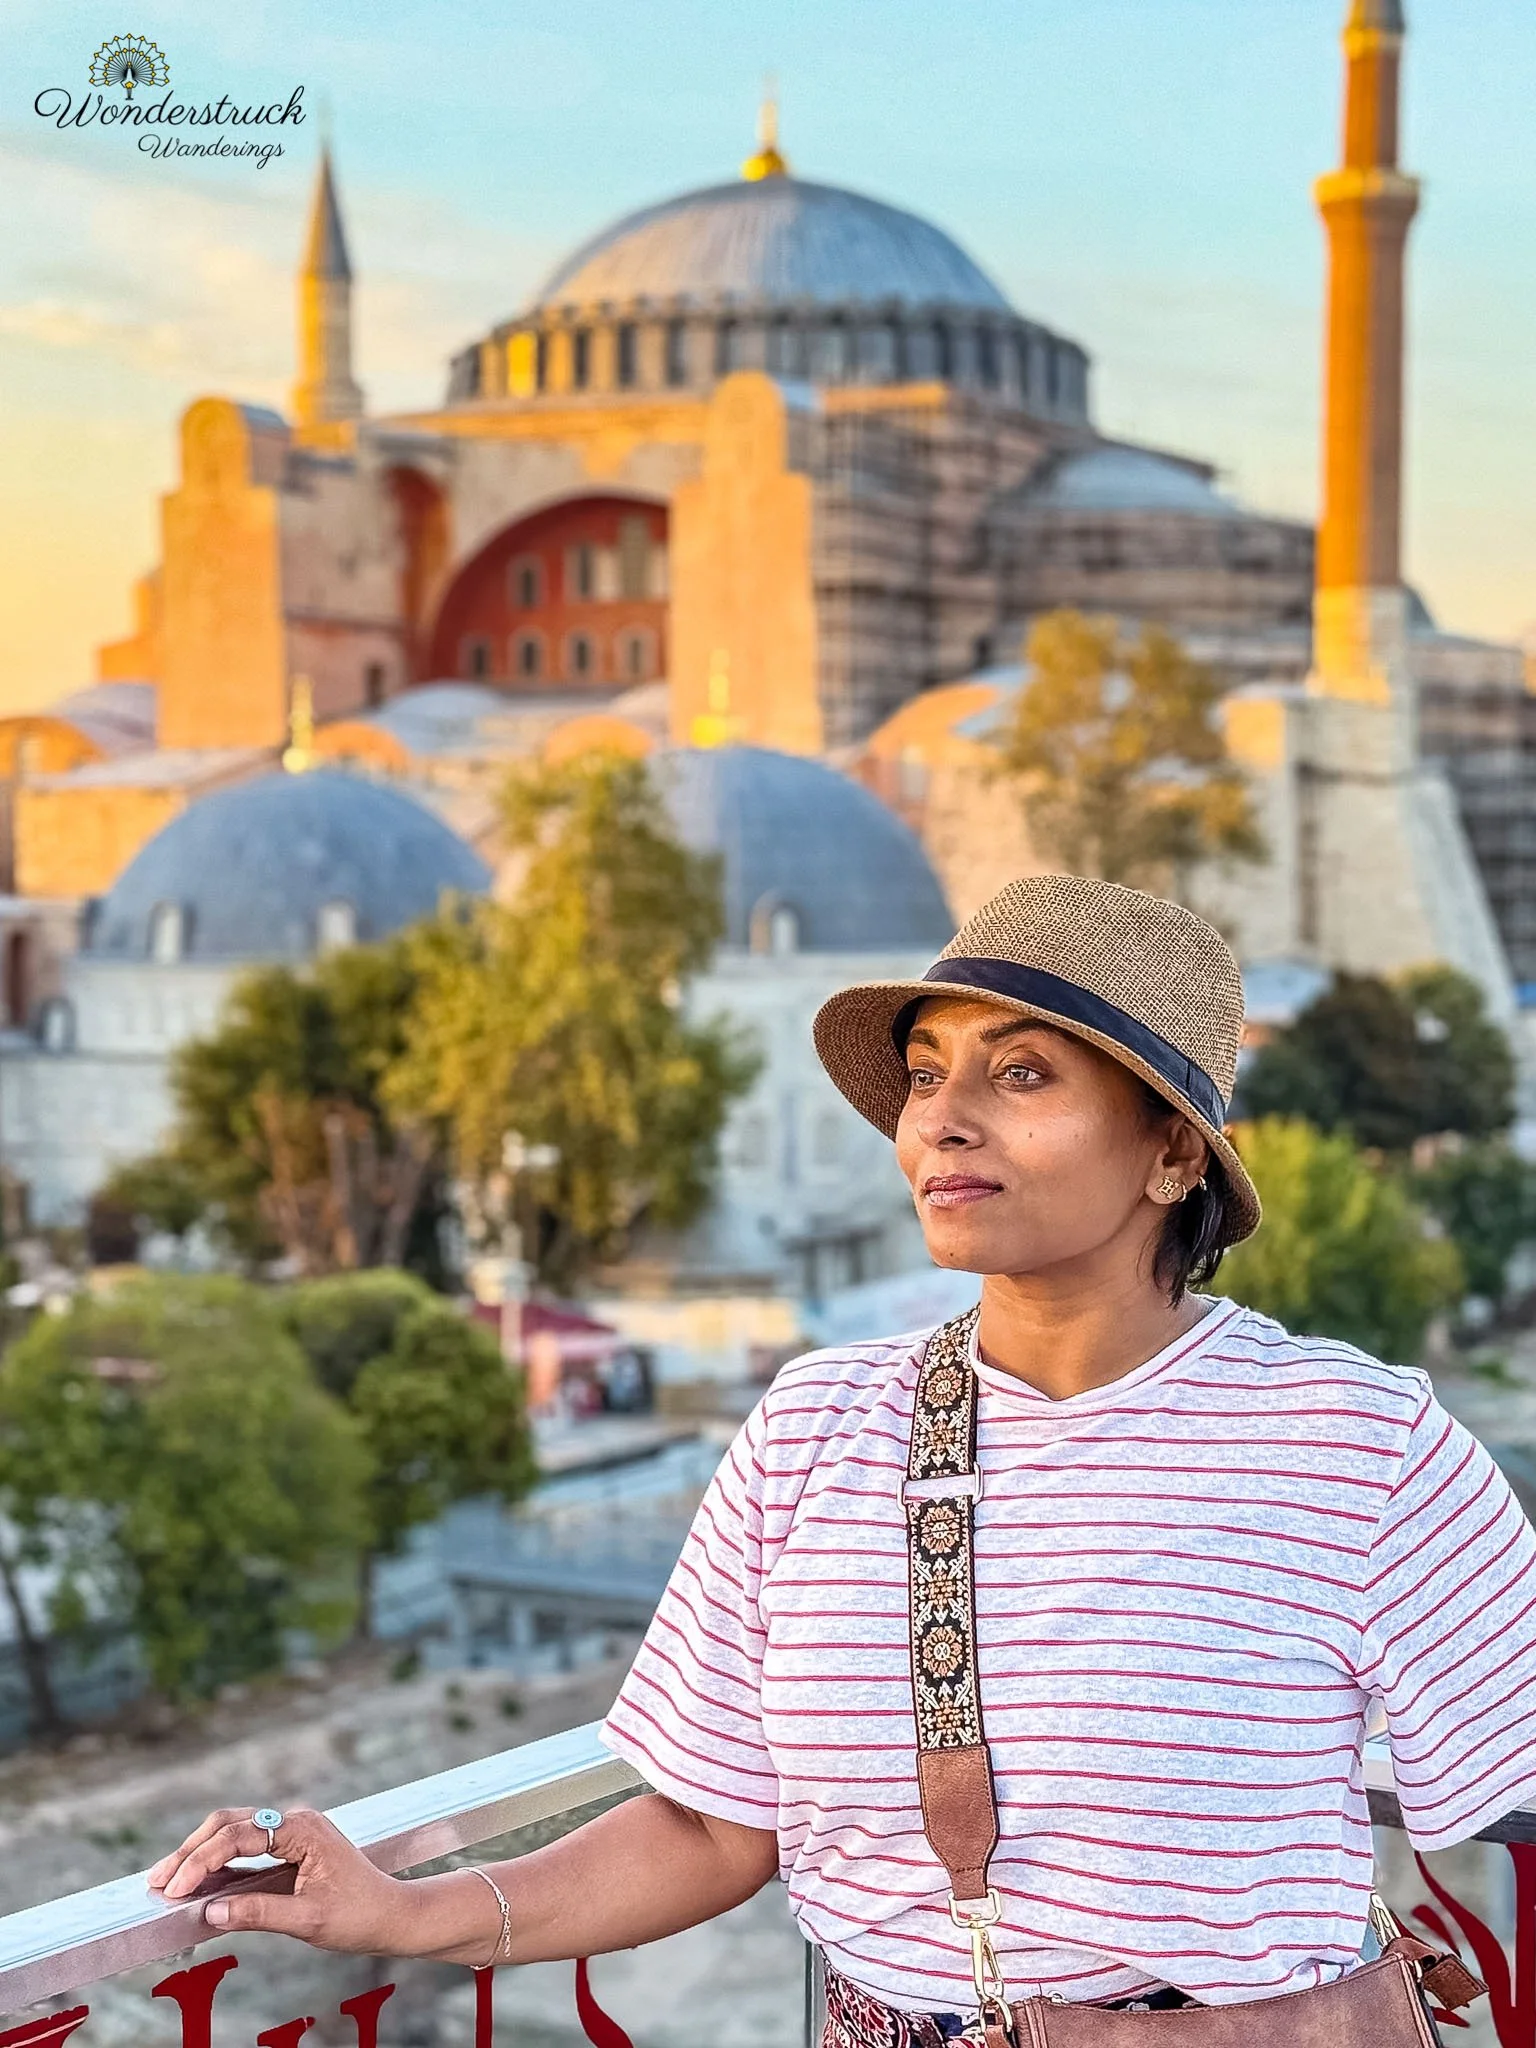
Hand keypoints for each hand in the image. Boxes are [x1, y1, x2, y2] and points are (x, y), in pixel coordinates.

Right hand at [148, 1806, 412, 1953]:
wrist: (393, 1914)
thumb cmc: (359, 1916)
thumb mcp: (307, 1921)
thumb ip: (258, 1913)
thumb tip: (209, 1912)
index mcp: (302, 1829)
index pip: (239, 1835)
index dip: (201, 1861)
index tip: (174, 1891)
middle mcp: (296, 1821)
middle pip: (230, 1824)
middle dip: (190, 1852)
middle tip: (155, 1882)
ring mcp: (293, 1831)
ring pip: (234, 1832)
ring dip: (200, 1854)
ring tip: (165, 1881)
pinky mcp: (290, 1846)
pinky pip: (246, 1846)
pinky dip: (218, 1861)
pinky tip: (196, 1882)